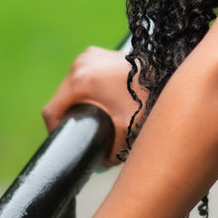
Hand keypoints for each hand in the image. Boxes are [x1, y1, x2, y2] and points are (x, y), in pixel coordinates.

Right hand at [42, 46, 139, 164]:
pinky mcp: (97, 53)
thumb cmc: (147, 100)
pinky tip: (101, 100)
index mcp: (81, 80)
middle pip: (60, 98)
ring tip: (92, 116)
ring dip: (76, 102)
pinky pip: (82, 75)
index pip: (51, 111)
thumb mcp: (126, 131)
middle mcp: (81, 63)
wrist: (166, 72)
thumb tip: (97, 165)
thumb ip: (108, 153)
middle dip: (68, 117)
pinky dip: (87, 89)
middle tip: (82, 133)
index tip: (66, 141)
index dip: (55, 131)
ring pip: (70, 86)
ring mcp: (89, 55)